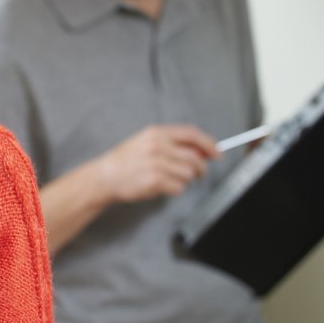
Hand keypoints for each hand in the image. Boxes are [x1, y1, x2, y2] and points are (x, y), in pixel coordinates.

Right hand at [98, 124, 218, 202]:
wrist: (105, 176)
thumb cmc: (127, 160)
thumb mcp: (147, 142)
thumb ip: (173, 144)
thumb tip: (201, 151)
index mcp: (156, 133)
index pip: (192, 134)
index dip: (208, 143)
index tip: (217, 152)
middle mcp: (157, 146)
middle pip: (194, 157)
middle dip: (201, 168)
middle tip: (198, 173)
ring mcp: (156, 164)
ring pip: (188, 174)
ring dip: (185, 180)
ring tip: (170, 179)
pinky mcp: (154, 181)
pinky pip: (179, 187)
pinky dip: (176, 189)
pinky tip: (163, 186)